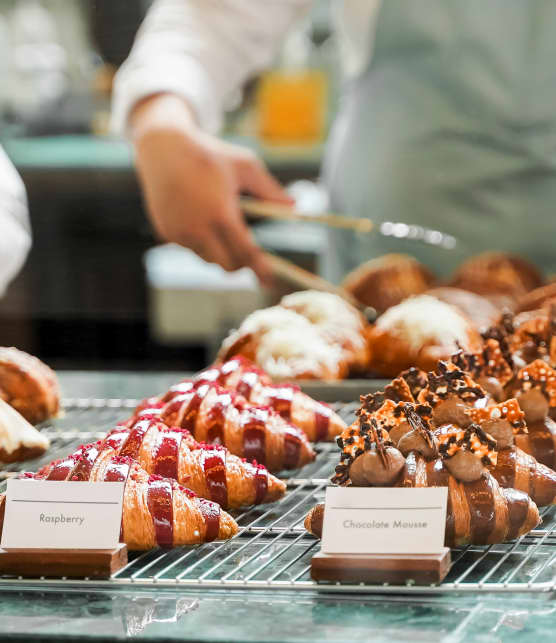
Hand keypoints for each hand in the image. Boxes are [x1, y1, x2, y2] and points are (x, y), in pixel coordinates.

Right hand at [130, 93, 292, 282]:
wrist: (163, 146)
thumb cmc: (210, 155)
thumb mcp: (245, 166)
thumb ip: (269, 190)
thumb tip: (293, 206)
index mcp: (221, 214)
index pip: (245, 252)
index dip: (260, 269)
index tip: (270, 281)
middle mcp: (197, 229)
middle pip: (227, 265)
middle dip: (241, 263)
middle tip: (250, 253)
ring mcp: (179, 233)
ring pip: (208, 258)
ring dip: (220, 251)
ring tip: (225, 232)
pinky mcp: (166, 233)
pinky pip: (191, 248)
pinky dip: (201, 242)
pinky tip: (203, 222)